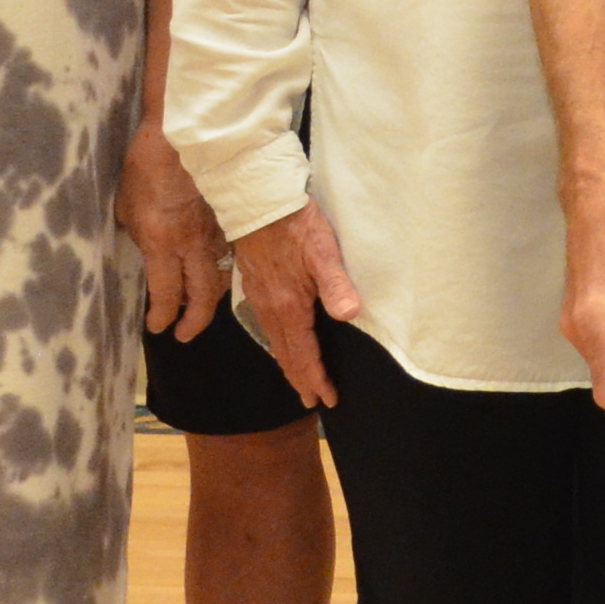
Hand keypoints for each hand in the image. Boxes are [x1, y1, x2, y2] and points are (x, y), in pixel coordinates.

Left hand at [120, 127, 226, 339]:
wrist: (182, 136)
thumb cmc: (144, 167)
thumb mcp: (127, 206)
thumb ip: (138, 234)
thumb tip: (145, 246)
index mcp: (163, 244)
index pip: (166, 295)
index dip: (162, 317)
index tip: (156, 327)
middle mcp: (193, 246)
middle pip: (203, 297)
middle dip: (194, 321)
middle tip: (185, 334)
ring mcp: (217, 234)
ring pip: (222, 277)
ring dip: (211, 298)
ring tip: (202, 307)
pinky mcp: (230, 220)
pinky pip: (230, 254)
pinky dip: (224, 269)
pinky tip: (218, 271)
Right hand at [228, 205, 361, 411]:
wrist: (259, 201)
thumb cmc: (296, 224)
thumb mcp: (323, 251)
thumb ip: (336, 284)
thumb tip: (349, 315)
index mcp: (289, 306)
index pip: (304, 354)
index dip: (316, 378)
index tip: (327, 399)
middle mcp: (271, 308)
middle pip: (286, 355)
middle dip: (301, 379)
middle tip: (313, 401)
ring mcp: (260, 298)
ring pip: (275, 342)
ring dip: (288, 364)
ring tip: (299, 380)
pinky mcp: (255, 286)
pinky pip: (267, 326)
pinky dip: (278, 345)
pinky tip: (283, 343)